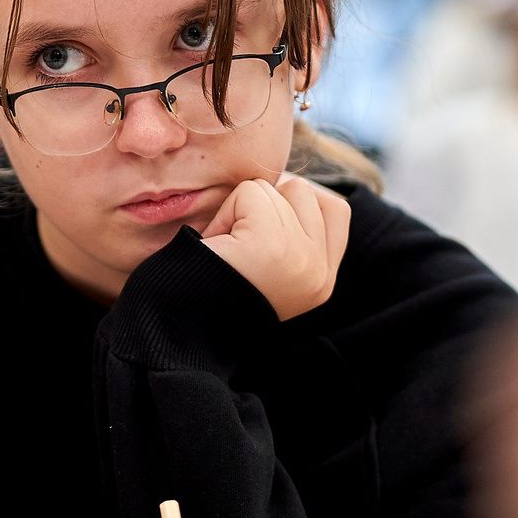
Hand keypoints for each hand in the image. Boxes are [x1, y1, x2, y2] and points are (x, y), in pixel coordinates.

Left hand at [198, 172, 350, 319]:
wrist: (181, 332)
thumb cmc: (213, 293)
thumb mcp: (272, 271)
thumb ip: (294, 234)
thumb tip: (286, 184)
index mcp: (323, 281)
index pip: (335, 210)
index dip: (295, 204)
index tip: (263, 231)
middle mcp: (319, 272)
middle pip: (302, 191)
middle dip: (264, 206)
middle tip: (238, 248)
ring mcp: (299, 257)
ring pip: (273, 188)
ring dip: (240, 210)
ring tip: (226, 250)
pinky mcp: (271, 244)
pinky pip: (249, 192)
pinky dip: (224, 213)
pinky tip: (216, 246)